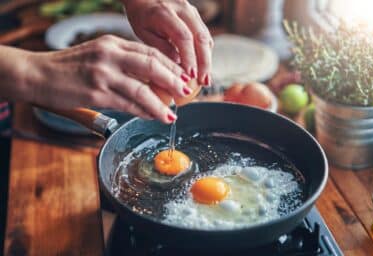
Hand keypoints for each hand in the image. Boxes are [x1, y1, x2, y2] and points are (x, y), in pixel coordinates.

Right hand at [21, 35, 192, 122]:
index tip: (182, 77)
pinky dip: (143, 111)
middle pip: (151, 66)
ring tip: (172, 114)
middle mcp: (110, 55)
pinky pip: (127, 104)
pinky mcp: (96, 93)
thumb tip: (150, 82)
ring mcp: (103, 74)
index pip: (150, 52)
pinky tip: (152, 116)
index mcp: (112, 43)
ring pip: (142, 89)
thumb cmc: (70, 67)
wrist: (38, 74)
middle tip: (185, 92)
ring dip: (160, 104)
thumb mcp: (98, 55)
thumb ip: (122, 63)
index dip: (170, 65)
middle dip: (173, 80)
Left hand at [123, 0, 212, 85]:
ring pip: (206, 37)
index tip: (191, 75)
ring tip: (205, 79)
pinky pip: (205, 36)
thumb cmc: (141, 16)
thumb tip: (178, 64)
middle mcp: (183, 9)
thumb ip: (160, 47)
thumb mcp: (144, 33)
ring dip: (207, 60)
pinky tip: (203, 68)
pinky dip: (205, 53)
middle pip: (200, 37)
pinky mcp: (196, 17)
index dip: (189, 57)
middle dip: (204, 62)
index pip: (183, 37)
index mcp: (165, 13)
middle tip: (203, 82)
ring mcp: (192, 12)